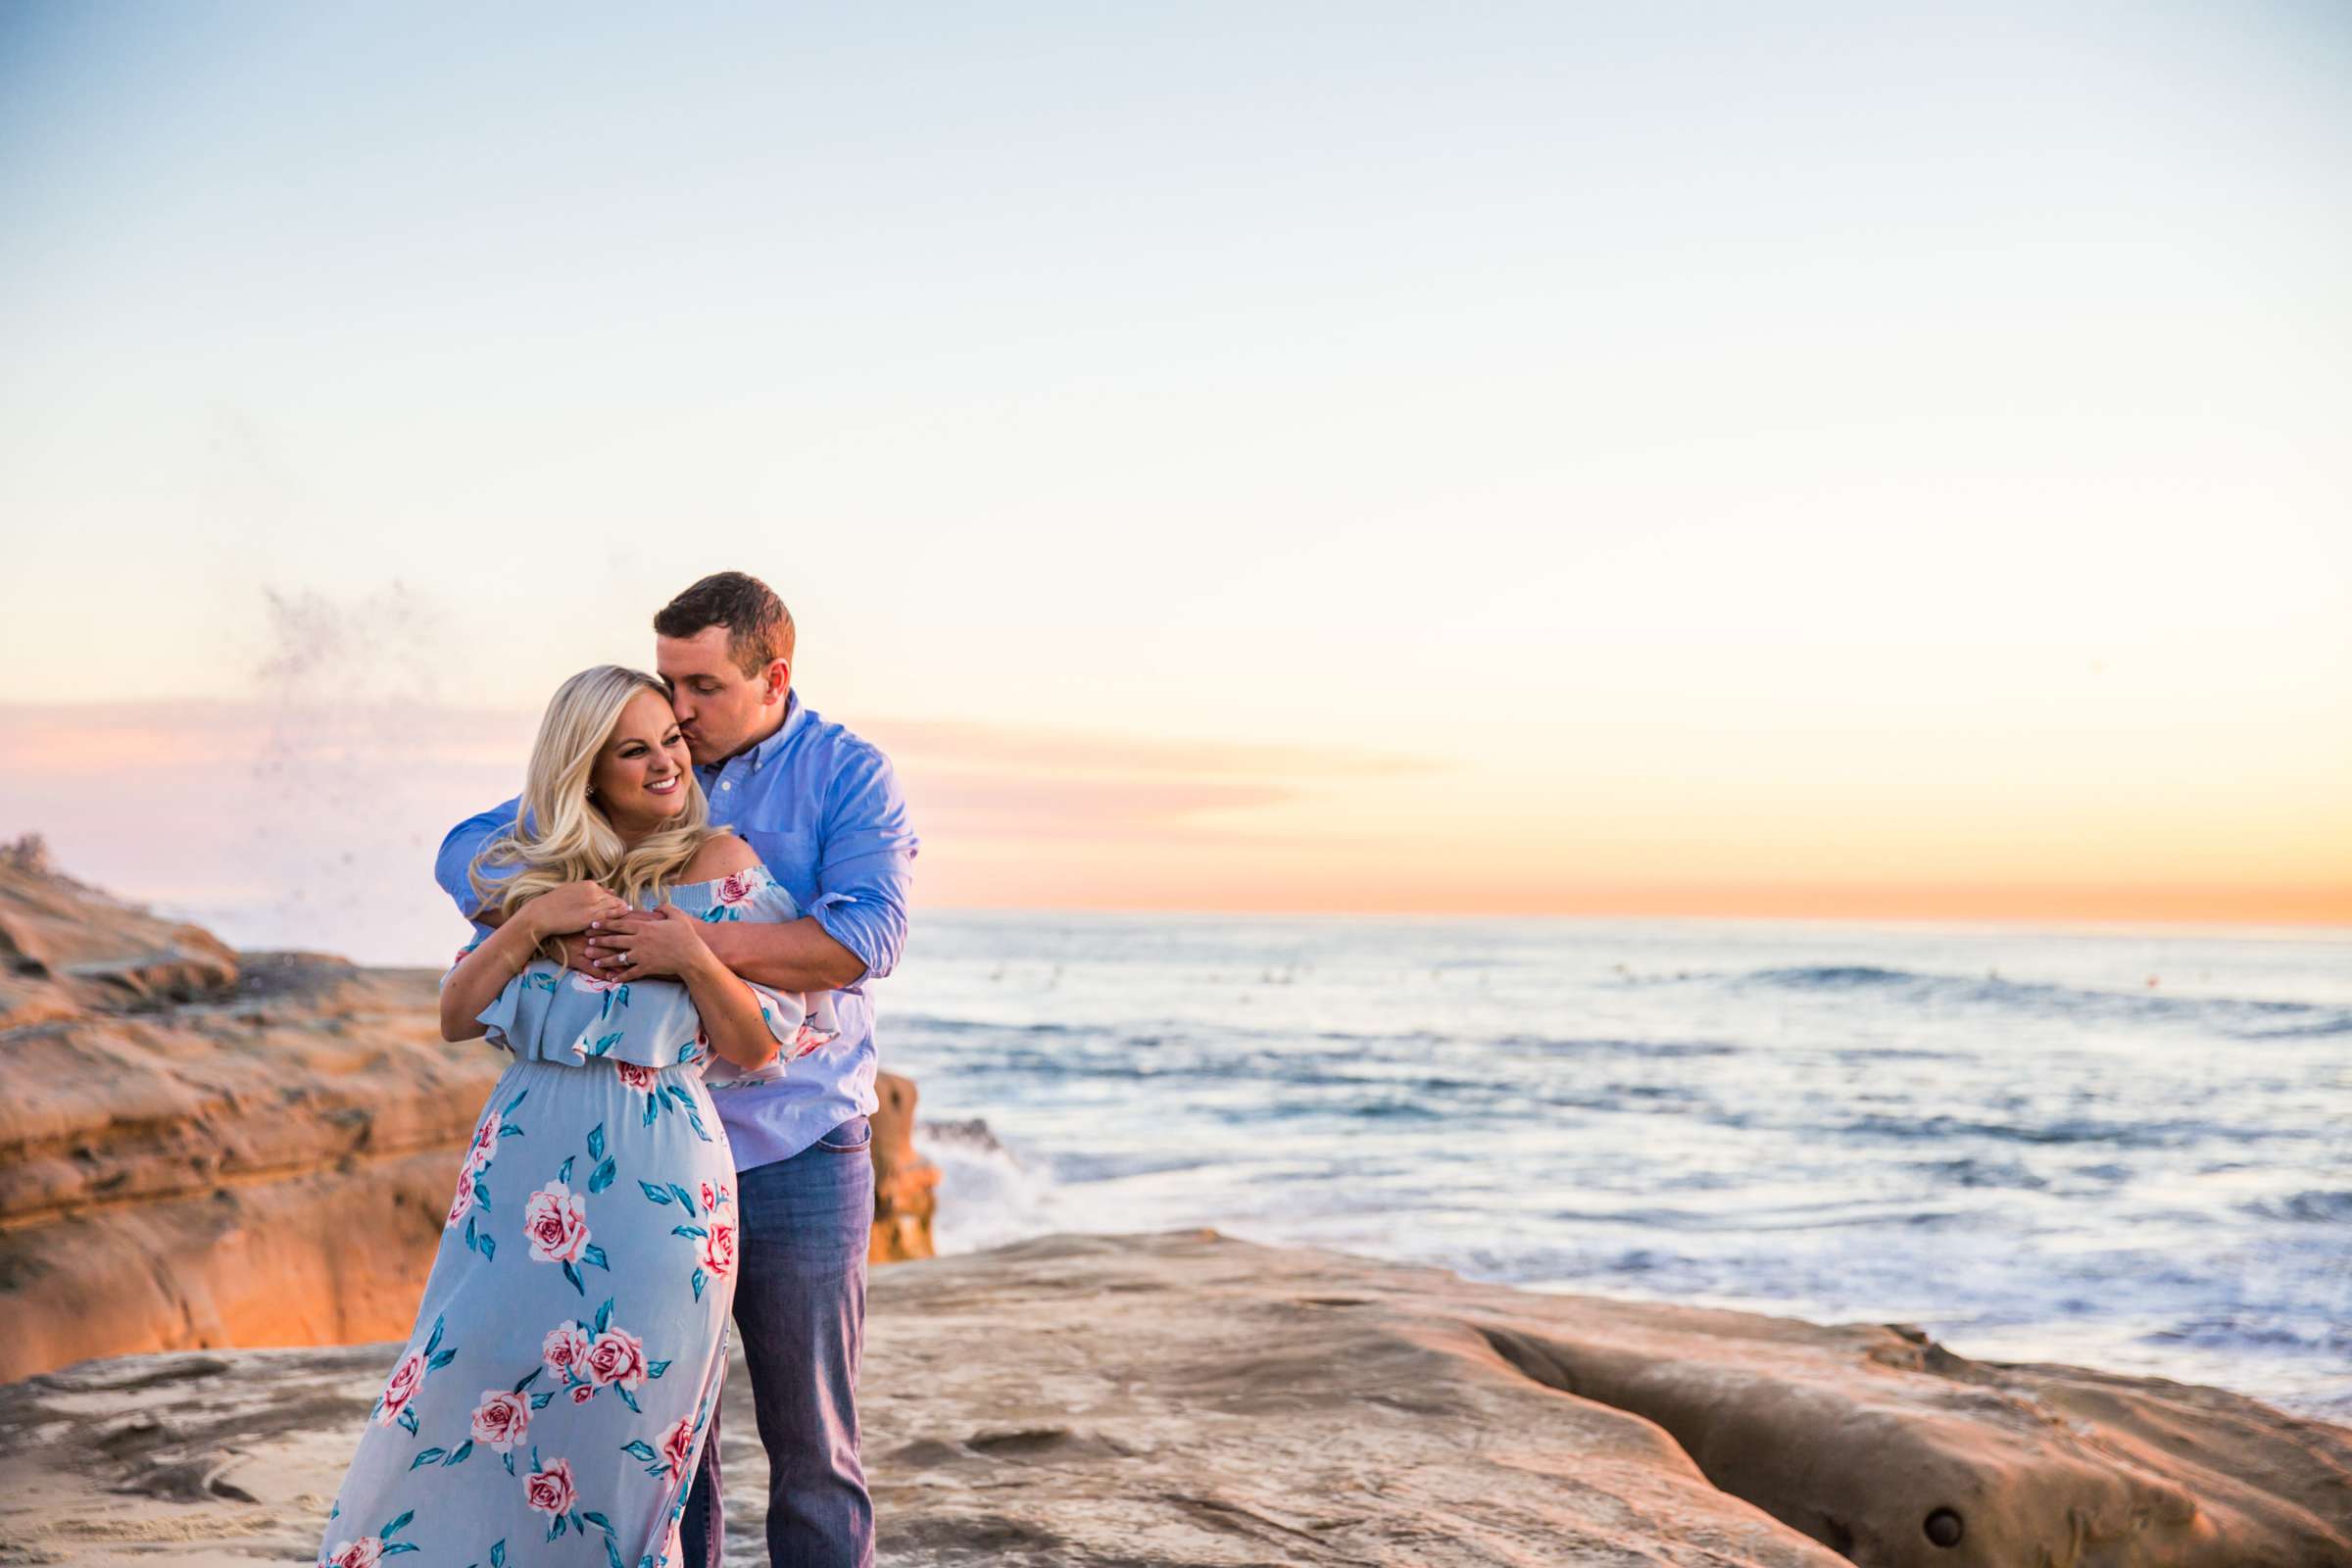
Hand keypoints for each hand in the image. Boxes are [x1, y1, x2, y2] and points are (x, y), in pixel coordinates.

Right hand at [526, 881, 631, 940]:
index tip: (621, 906)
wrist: (541, 914)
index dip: (614, 901)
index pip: (607, 893)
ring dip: (623, 912)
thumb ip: (590, 891)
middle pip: (613, 900)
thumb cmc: (553, 904)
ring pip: (614, 908)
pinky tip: (626, 921)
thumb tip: (609, 890)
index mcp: (589, 885)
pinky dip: (619, 918)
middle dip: (621, 907)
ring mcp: (593, 905)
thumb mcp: (572, 891)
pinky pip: (610, 917)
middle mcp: (593, 893)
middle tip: (632, 912)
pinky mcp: (591, 917)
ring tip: (632, 917)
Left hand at [582, 905, 709, 980]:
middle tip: (588, 941)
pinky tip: (611, 979)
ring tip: (594, 961)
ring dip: (604, 960)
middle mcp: (639, 941)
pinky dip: (620, 976)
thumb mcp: (677, 916)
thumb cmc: (686, 935)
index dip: (605, 923)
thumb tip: (657, 906)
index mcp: (644, 927)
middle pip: (614, 940)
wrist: (692, 956)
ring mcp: (641, 956)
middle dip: (600, 941)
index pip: (620, 924)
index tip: (593, 924)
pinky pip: (630, 973)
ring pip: (618, 958)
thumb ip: (666, 908)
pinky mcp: (646, 968)